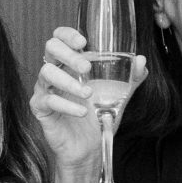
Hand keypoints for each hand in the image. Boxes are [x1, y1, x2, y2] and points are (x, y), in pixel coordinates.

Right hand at [28, 26, 148, 180]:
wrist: (89, 148)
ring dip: (69, 82)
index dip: (67, 34)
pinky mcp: (40, 108)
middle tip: (87, 67)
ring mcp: (45, 89)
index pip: (60, 38)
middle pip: (50, 48)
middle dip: (69, 54)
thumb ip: (130, 78)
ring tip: (88, 94)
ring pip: (46, 73)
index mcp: (69, 64)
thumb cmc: (98, 117)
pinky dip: (67, 105)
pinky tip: (82, 112)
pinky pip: (48, 100)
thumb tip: (141, 60)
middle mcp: (55, 72)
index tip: (83, 42)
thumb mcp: (118, 95)